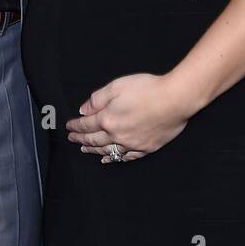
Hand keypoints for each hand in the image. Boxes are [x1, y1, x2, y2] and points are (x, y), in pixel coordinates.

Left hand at [65, 72, 194, 161]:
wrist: (175, 99)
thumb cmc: (147, 89)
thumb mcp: (116, 87)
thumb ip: (98, 99)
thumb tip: (84, 110)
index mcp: (108, 119)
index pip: (86, 125)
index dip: (76, 126)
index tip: (69, 127)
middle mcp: (117, 135)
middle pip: (94, 140)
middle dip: (81, 139)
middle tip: (72, 139)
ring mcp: (133, 144)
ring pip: (108, 151)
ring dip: (95, 151)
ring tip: (86, 150)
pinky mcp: (147, 147)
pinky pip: (127, 157)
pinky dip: (115, 158)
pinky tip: (110, 158)